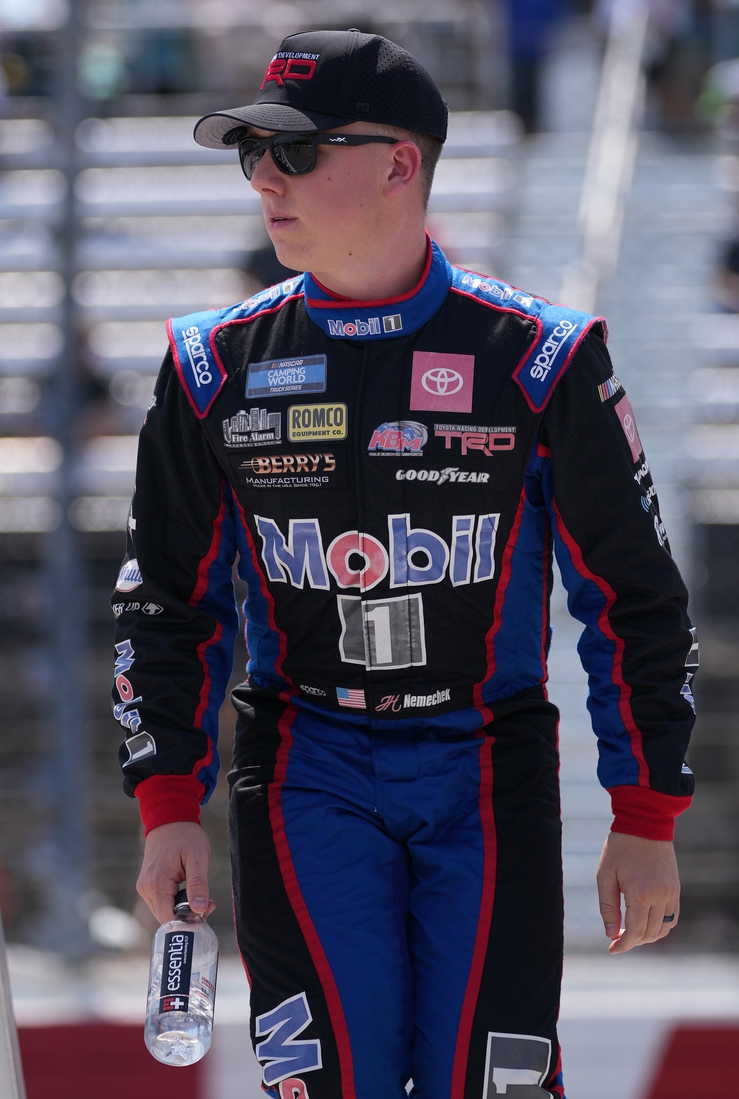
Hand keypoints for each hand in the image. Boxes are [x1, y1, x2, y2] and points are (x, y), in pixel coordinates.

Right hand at [136, 821, 215, 923]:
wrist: (169, 818)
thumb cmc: (185, 836)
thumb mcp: (198, 857)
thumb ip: (198, 884)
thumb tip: (199, 910)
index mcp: (157, 884)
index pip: (169, 920)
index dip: (188, 922)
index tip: (206, 911)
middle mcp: (146, 889)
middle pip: (166, 918)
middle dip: (188, 916)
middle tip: (209, 903)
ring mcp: (145, 887)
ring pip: (164, 911)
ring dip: (182, 909)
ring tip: (200, 894)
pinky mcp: (148, 885)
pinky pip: (162, 902)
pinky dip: (176, 901)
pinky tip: (189, 891)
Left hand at [596, 831, 679, 953]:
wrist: (645, 824)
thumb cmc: (620, 848)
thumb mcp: (605, 874)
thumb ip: (608, 906)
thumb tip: (611, 934)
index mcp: (640, 894)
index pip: (635, 932)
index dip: (623, 944)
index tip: (612, 949)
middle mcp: (660, 897)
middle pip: (649, 934)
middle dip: (633, 941)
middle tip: (617, 938)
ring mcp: (671, 893)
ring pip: (664, 929)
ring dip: (648, 936)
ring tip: (630, 932)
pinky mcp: (676, 889)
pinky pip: (673, 917)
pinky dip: (661, 926)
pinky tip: (646, 923)